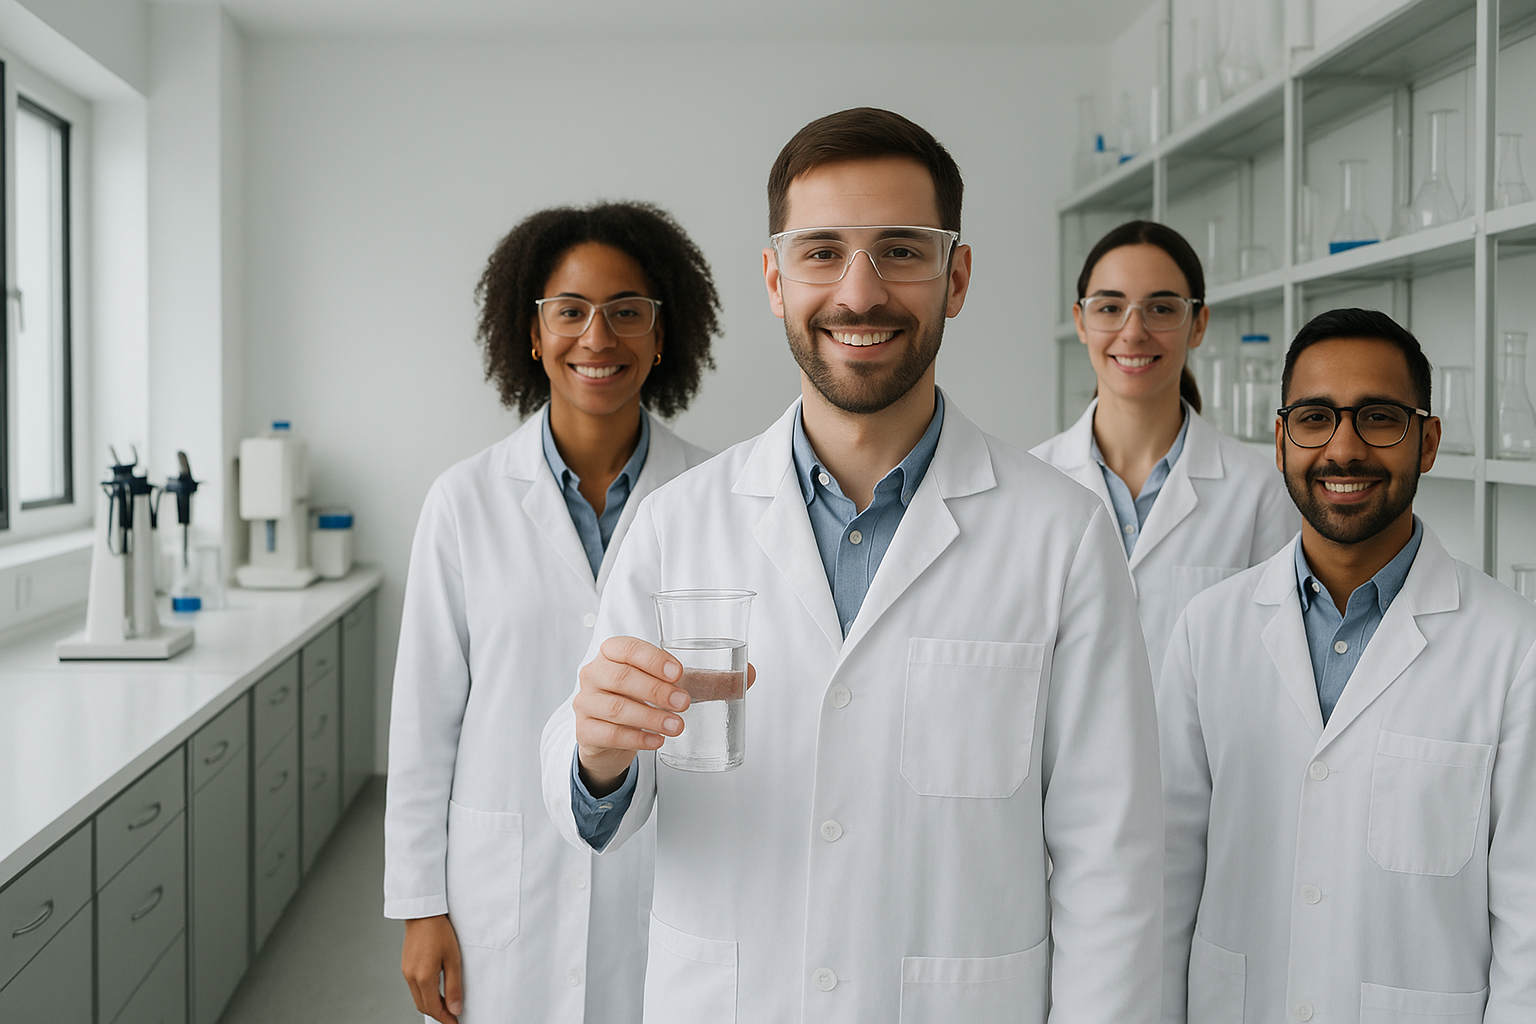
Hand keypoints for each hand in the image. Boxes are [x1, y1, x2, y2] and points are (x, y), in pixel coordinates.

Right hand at [402, 915, 462, 1023]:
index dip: (445, 1019)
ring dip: (431, 1005)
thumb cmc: (439, 931)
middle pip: (424, 1006)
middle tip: (453, 1017)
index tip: (455, 1023)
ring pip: (418, 998)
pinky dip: (425, 995)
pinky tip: (436, 992)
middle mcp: (411, 977)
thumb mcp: (453, 959)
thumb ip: (454, 987)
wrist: (423, 914)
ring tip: (447, 1006)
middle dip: (439, 1014)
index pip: (434, 1008)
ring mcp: (406, 972)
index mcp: (424, 977)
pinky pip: (414, 988)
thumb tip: (455, 1009)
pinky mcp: (406, 967)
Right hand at [574, 635, 755, 793]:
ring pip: (616, 707)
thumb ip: (707, 680)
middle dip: (655, 690)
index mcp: (613, 652)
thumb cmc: (643, 698)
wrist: (610, 733)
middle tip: (684, 703)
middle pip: (621, 677)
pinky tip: (657, 743)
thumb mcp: (671, 685)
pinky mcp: (585, 731)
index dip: (653, 659)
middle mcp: (594, 672)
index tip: (679, 673)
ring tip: (677, 727)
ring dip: (650, 718)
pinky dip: (636, 739)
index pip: (627, 647)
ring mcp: (585, 702)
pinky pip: (609, 734)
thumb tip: (750, 673)